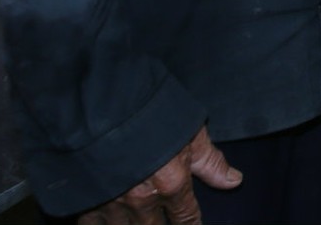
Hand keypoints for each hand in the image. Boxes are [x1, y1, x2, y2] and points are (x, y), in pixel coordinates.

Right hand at [75, 125, 238, 224]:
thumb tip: (234, 181)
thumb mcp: (190, 132)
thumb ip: (210, 162)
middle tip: (163, 223)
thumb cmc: (150, 113)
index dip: (191, 224)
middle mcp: (143, 200)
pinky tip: (108, 222)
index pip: (186, 217)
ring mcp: (112, 203)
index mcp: (172, 183)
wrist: (101, 107)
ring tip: (139, 222)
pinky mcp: (86, 200)